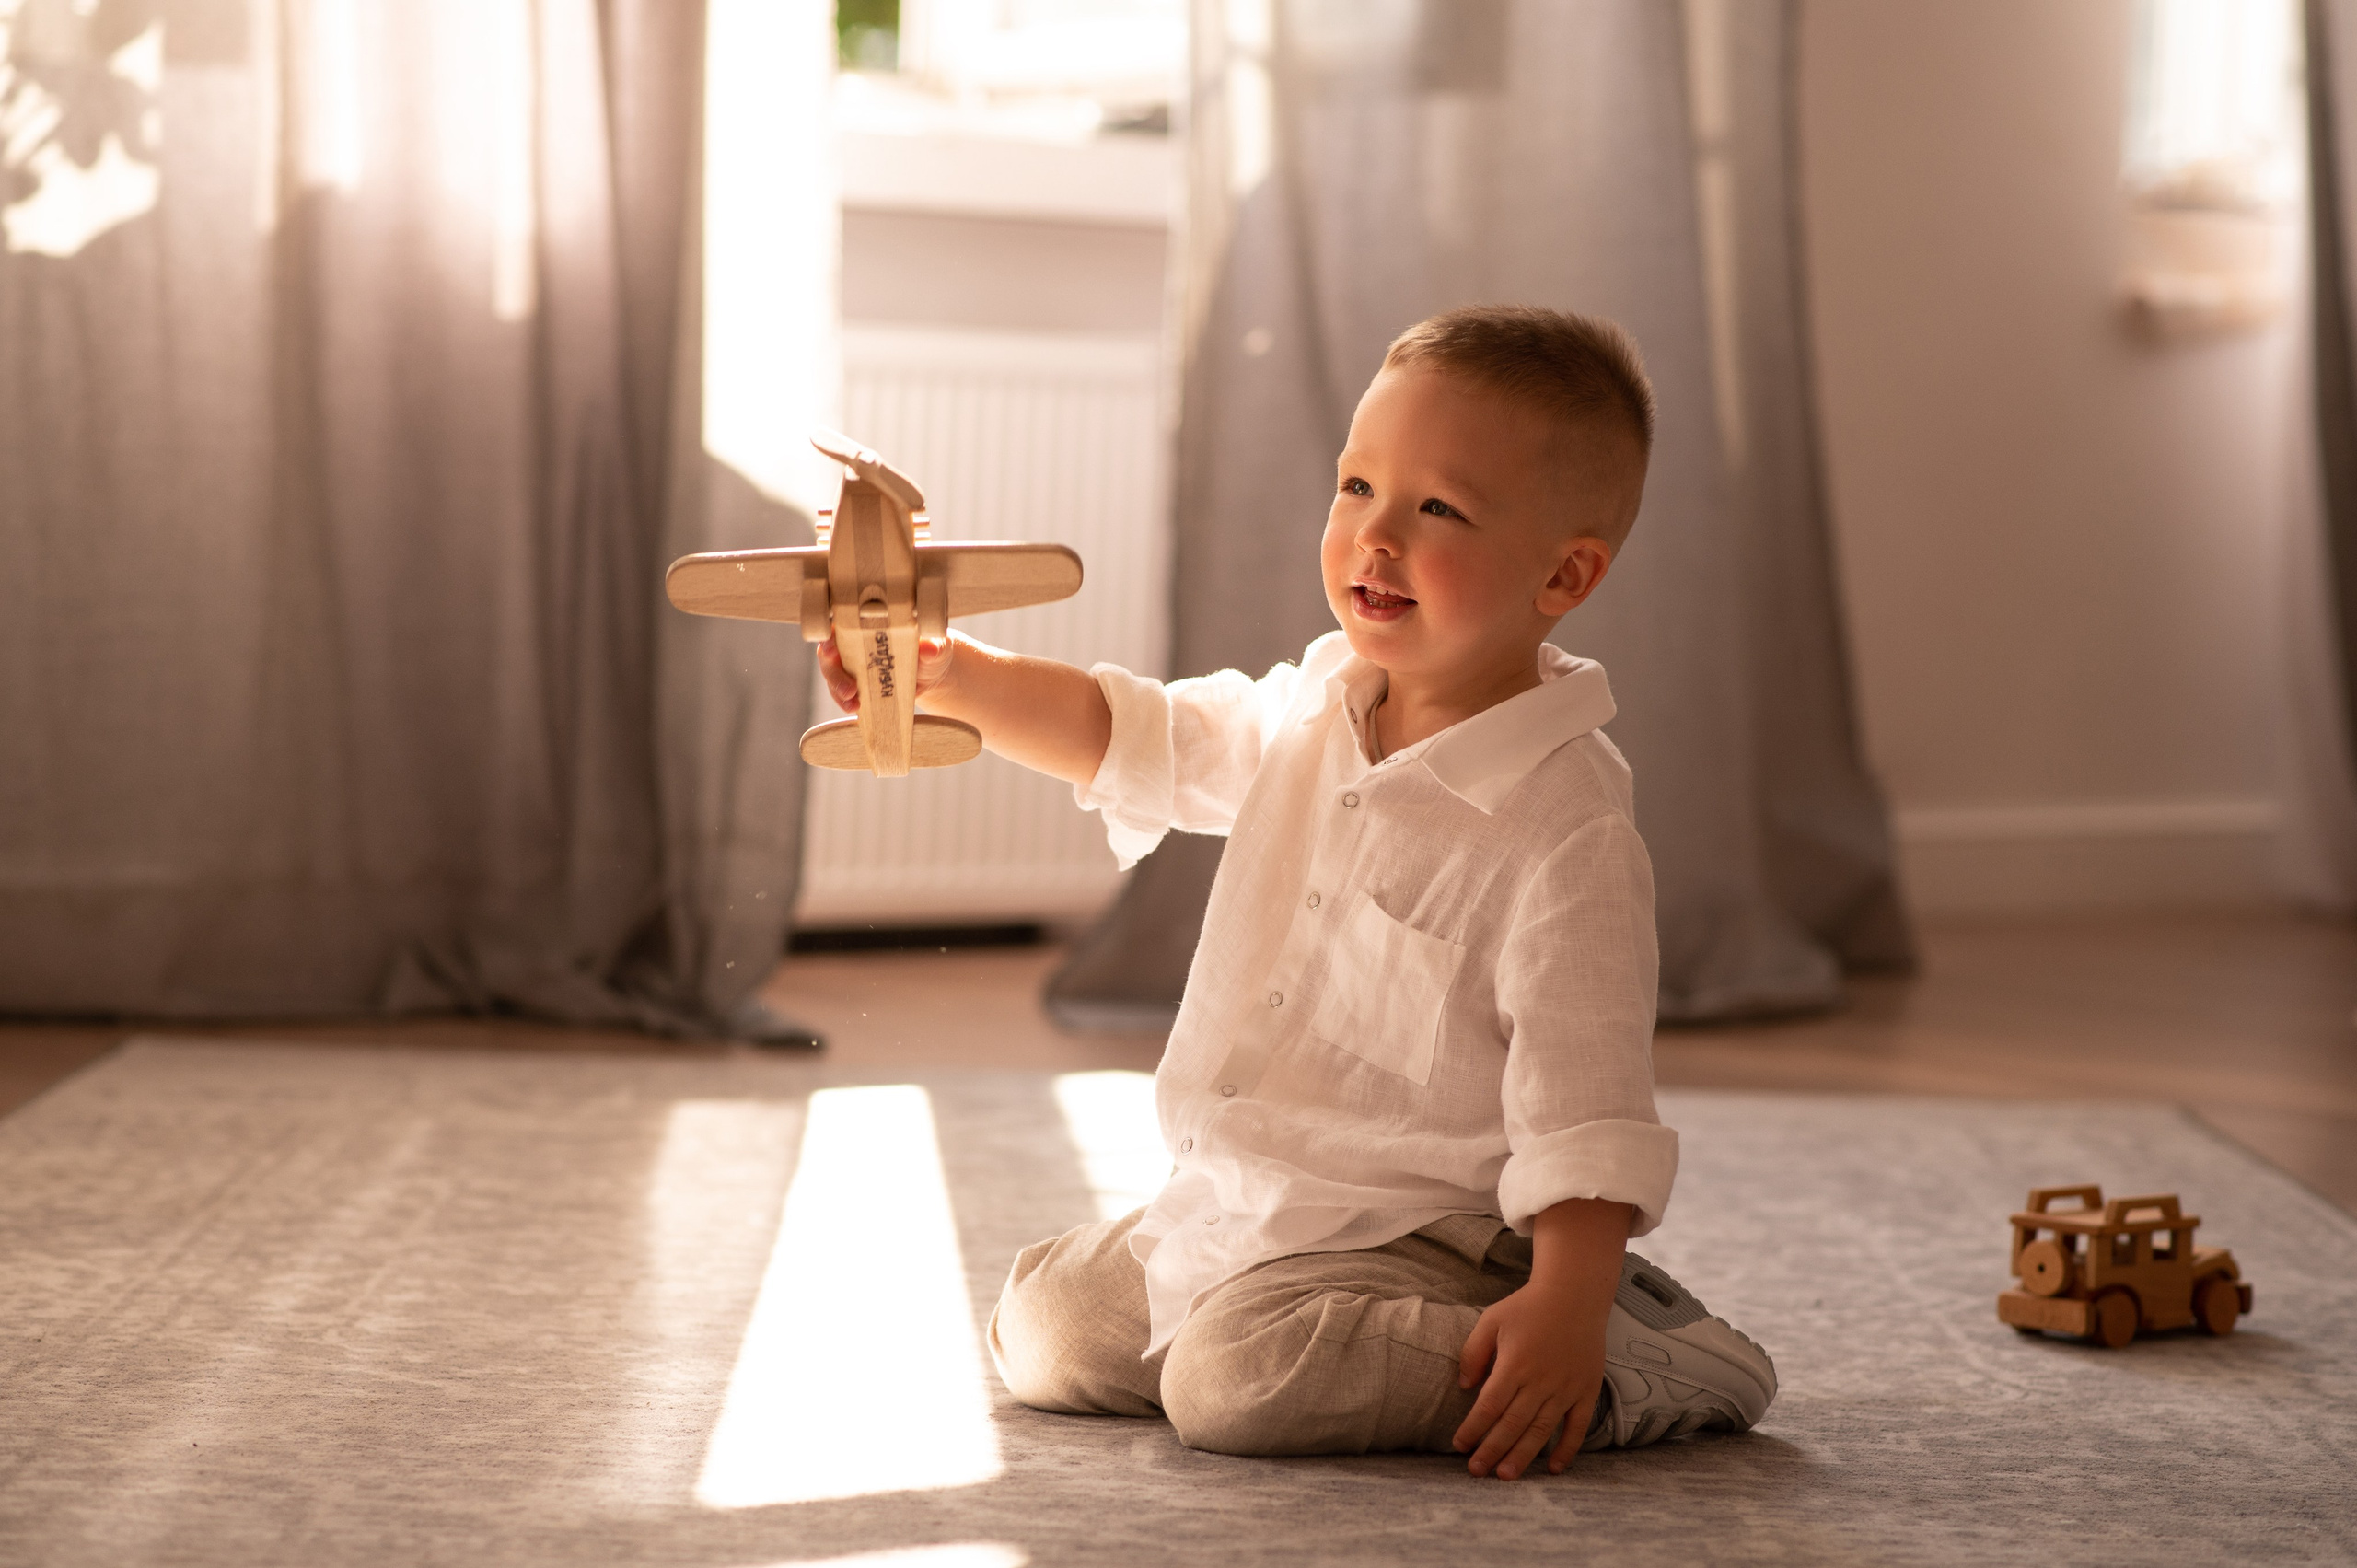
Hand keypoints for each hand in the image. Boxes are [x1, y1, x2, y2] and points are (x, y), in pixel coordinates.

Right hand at [817, 633, 957, 713]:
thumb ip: (933, 645)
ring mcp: (851, 663)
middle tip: (849, 689)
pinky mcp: (855, 684)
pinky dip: (845, 702)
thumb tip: (929, 648)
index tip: (830, 646)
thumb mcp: (937, 645)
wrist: (934, 674)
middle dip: (833, 672)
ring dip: (838, 690)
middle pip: (829, 652)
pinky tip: (855, 708)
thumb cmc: (932, 649)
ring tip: (854, 704)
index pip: (839, 621)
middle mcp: (853, 640)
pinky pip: (842, 693)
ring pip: (832, 675)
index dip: (829, 633)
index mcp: (869, 621)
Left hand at [1452, 1279, 1608, 1478]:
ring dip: (1522, 1457)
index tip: (1459, 1445)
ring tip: (1505, 1476)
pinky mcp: (1586, 1391)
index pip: (1489, 1406)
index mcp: (1514, 1364)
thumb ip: (1473, 1352)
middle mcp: (1540, 1381)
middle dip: (1491, 1451)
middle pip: (1512, 1424)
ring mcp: (1566, 1388)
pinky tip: (1553, 1468)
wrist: (1574, 1294)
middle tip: (1476, 1471)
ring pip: (1541, 1431)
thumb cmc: (1528, 1307)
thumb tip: (1464, 1387)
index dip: (1473, 1429)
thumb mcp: (1491, 1320)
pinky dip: (1566, 1450)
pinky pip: (1577, 1428)